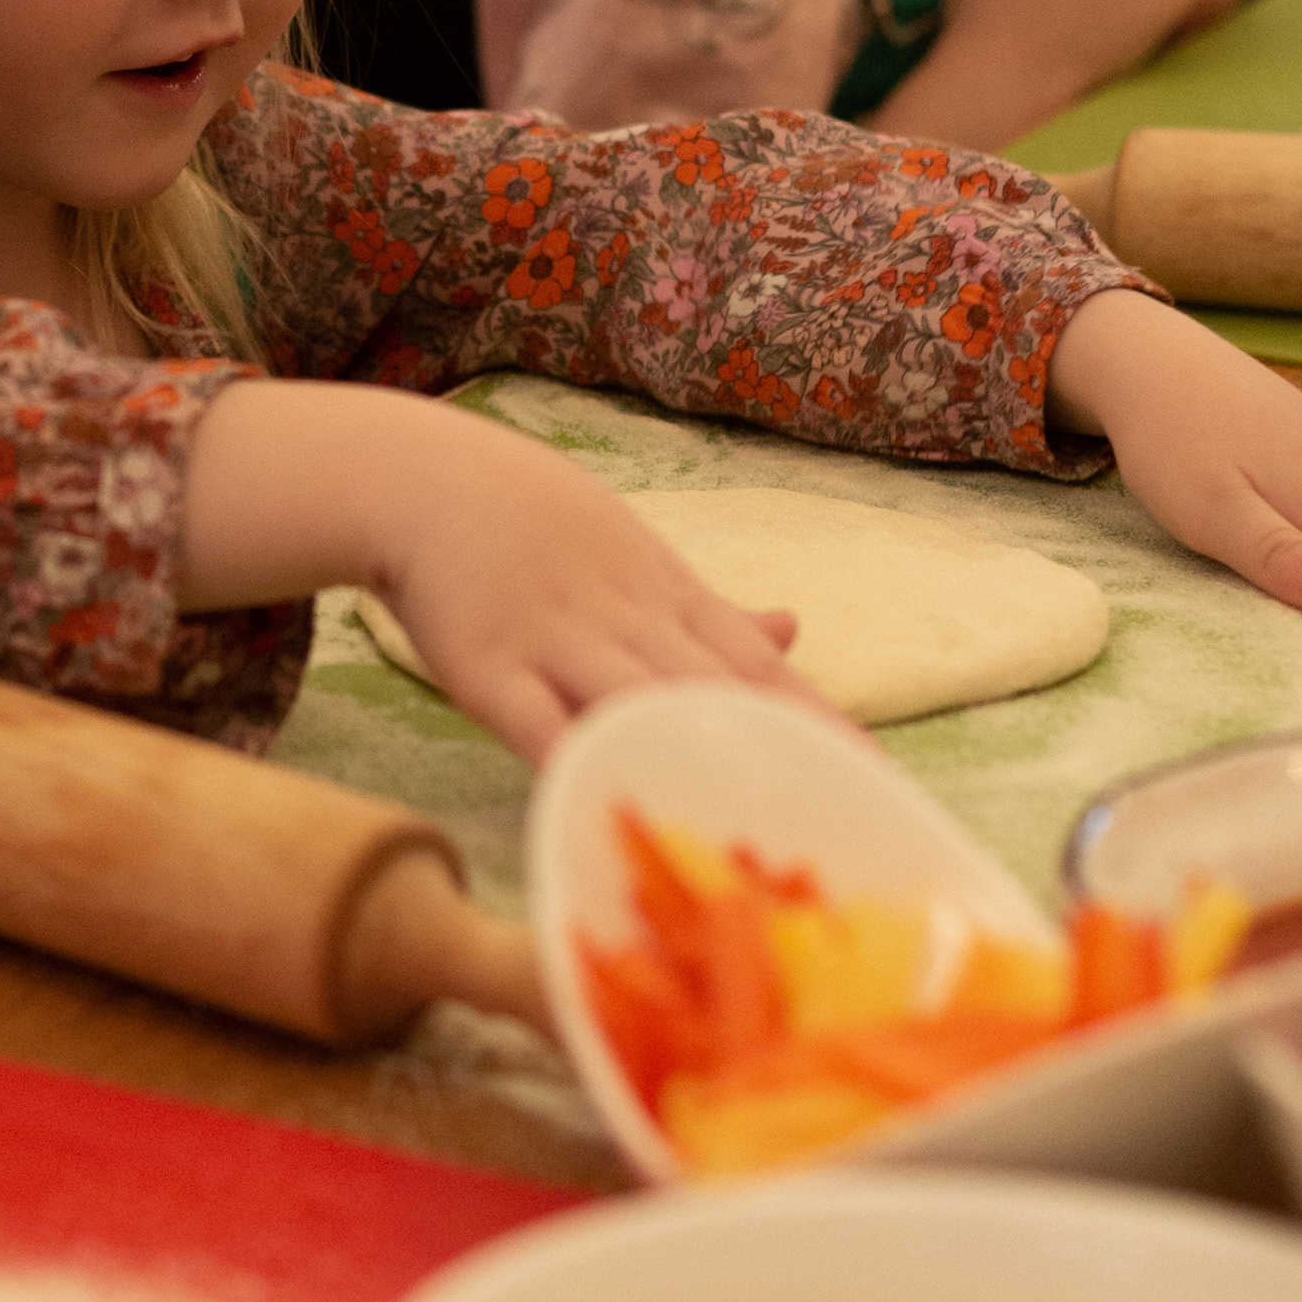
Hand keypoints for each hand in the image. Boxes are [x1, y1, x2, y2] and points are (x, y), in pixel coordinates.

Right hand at [180, 381, 846, 764]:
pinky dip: (573, 756)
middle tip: (833, 816)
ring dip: (695, 756)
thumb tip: (794, 631)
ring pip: (637, 701)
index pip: (758, 668)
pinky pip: (536, 718)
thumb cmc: (537, 526)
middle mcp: (628, 620)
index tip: (875, 777)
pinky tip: (607, 795)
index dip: (817, 721)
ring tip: (749, 822)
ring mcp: (557, 640)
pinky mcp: (487, 665)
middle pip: (715, 692)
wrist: (426, 479)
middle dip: (777, 753)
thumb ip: (709, 611)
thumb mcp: (636, 554)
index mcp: (668, 599)